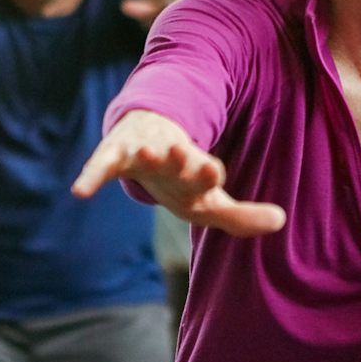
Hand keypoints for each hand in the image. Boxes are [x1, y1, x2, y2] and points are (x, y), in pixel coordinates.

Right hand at [72, 110, 285, 236]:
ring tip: (145, 155)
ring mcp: (141, 154)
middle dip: (181, 160)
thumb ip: (241, 218)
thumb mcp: (210, 203)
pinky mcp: (115, 154)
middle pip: (177, 161)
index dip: (208, 171)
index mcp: (196, 171)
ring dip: (145, 155)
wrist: (148, 139)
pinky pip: (100, 165)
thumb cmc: (183, 179)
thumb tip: (281, 221)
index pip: (205, 173)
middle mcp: (171, 159)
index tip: (214, 169)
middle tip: (183, 153)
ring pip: (143, 154)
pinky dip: (91, 176)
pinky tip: (79, 191)